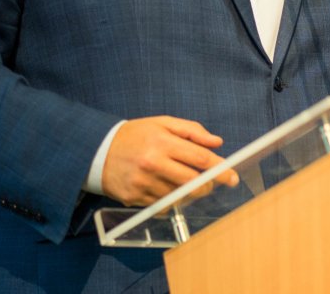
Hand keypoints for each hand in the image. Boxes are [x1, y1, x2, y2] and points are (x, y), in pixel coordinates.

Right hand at [101, 116, 238, 206]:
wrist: (97, 151)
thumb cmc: (135, 135)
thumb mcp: (162, 123)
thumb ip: (191, 130)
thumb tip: (217, 143)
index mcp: (162, 142)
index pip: (200, 159)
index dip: (220, 169)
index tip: (232, 177)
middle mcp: (153, 163)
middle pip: (193, 182)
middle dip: (208, 185)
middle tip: (210, 183)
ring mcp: (143, 183)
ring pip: (179, 196)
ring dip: (189, 193)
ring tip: (186, 183)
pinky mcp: (135, 198)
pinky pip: (163, 206)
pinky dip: (170, 201)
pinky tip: (166, 189)